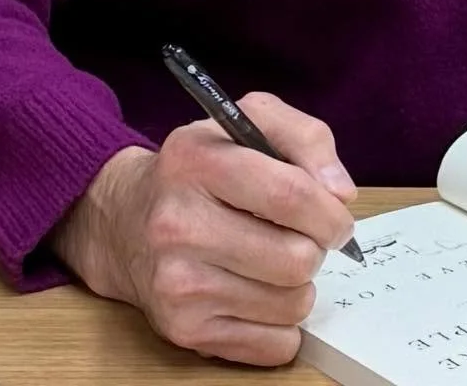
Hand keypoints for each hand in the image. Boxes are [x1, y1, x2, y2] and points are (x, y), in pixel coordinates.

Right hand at [50, 93, 358, 365]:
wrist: (126, 221)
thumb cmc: (200, 169)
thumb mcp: (247, 122)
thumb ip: (306, 138)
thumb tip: (340, 194)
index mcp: (195, 160)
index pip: (289, 195)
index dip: (330, 211)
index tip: (337, 215)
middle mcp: (178, 223)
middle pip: (296, 258)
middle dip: (315, 248)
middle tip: (301, 236)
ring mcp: (178, 283)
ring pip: (291, 304)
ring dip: (298, 285)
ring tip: (273, 261)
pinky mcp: (183, 330)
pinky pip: (273, 345)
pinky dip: (281, 324)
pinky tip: (258, 293)